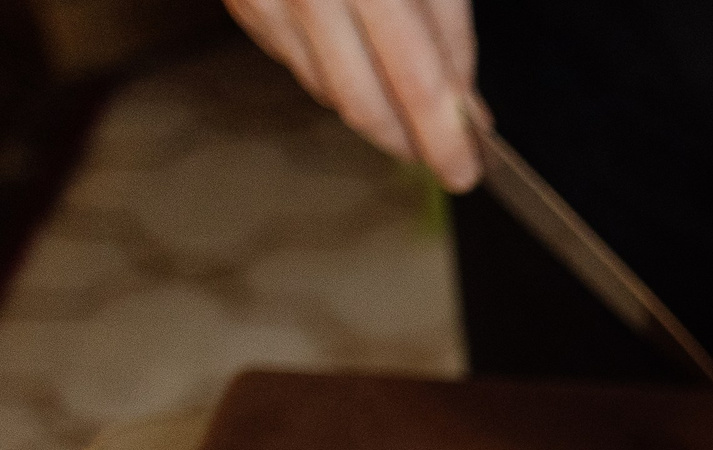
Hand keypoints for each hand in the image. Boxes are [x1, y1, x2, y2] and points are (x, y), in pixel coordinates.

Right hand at [228, 0, 481, 190]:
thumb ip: (450, 32)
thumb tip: (466, 111)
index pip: (418, 84)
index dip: (446, 137)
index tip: (465, 169)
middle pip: (367, 106)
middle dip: (410, 140)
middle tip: (443, 156)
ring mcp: (268, 0)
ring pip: (332, 93)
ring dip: (377, 111)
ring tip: (405, 103)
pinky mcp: (245, 4)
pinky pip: (299, 64)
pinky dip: (336, 74)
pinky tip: (356, 54)